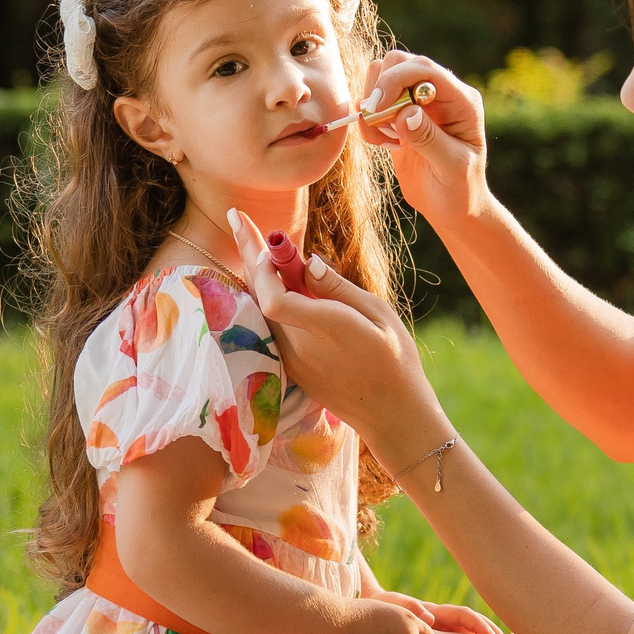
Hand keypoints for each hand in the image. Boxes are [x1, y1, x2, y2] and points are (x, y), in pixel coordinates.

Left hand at [226, 207, 450, 462]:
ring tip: (249, 238)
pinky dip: (266, 296)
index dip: (263, 267)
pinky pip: (270, 324)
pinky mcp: (291, 367)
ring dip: (256, 275)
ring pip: (262, 310)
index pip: (275, 300)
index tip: (266, 237)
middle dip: (249, 255)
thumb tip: (307, 261)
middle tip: (237, 218)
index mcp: (328, 330)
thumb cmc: (396, 361)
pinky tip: (268, 276)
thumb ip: (339, 288)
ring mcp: (292, 361)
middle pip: (260, 298)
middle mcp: (301, 348)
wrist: (391, 415)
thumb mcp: (379, 315)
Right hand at [353, 50, 489, 228]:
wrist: (452, 207)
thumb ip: (428, 138)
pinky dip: (368, 121)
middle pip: (398, 62)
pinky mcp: (399, 114)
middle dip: (381, 90)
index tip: (378, 108)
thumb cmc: (460, 189)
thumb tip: (405, 113)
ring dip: (372, 106)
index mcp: (461, 100)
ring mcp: (418, 102)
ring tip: (385, 139)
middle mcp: (440, 93)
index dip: (396, 80)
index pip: (424, 68)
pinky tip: (386, 144)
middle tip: (381, 127)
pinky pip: (373, 102)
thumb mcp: (451, 167)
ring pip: (381, 76)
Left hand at [370, 589, 499, 633]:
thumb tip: (430, 620)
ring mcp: (438, 632)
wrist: (369, 611)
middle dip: (489, 633)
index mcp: (434, 613)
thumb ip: (409, 607)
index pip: (462, 615)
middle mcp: (440, 622)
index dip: (478, 624)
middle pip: (471, 625)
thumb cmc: (380, 607)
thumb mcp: (392, 603)